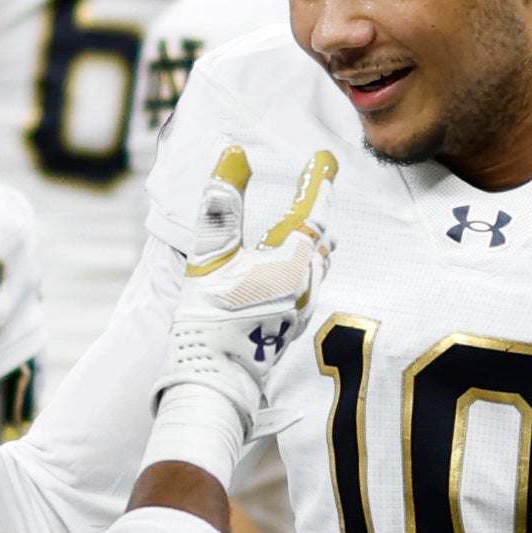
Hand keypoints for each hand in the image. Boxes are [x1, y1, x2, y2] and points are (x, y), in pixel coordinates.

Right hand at [164, 146, 337, 422]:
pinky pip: (310, 279)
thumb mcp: (209, 254)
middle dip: (320, 205)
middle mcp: (306, 283)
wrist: (212, 378)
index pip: (312, 209)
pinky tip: (294, 260)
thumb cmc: (208, 316)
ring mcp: (302, 306)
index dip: (317, 180)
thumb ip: (222, 203)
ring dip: (315, 233)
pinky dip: (306, 257)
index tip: (324, 157)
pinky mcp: (293, 323)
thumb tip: (235, 154)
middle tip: (318, 178)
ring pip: (319, 259)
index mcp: (291, 261)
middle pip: (321, 235)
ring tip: (310, 214)